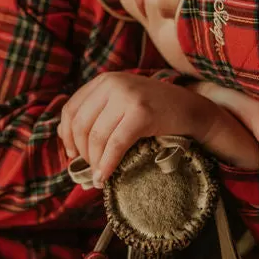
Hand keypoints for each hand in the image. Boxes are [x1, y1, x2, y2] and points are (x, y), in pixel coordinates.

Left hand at [59, 71, 258, 183]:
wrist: (191, 110)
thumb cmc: (154, 111)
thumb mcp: (122, 102)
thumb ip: (99, 113)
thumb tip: (69, 146)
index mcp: (103, 80)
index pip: (71, 109)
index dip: (66, 136)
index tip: (71, 155)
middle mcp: (112, 84)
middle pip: (81, 125)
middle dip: (81, 153)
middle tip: (88, 170)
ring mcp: (127, 97)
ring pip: (97, 137)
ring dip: (94, 163)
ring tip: (97, 178)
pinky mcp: (141, 113)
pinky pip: (115, 144)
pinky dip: (107, 164)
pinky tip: (105, 176)